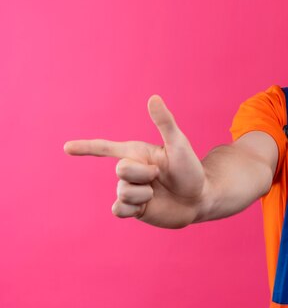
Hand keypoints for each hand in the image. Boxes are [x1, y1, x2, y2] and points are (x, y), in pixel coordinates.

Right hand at [64, 95, 205, 227]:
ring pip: (123, 192)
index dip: (86, 147)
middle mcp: (130, 171)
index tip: (67, 147)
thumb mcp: (178, 144)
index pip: (105, 148)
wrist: (199, 199)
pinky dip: (133, 207)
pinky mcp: (132, 209)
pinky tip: (147, 206)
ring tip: (158, 192)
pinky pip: (118, 210)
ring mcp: (130, 190)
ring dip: (145, 193)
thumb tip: (153, 97)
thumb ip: (165, 122)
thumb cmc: (190, 169)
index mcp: (136, 152)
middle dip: (144, 173)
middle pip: (121, 170)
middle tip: (161, 176)